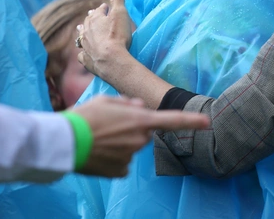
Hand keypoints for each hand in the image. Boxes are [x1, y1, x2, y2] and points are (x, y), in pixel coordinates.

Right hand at [70, 95, 208, 176]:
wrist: (64, 142)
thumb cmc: (85, 116)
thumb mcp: (107, 101)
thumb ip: (128, 104)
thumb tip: (140, 107)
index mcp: (140, 120)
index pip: (172, 120)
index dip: (191, 121)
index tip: (208, 122)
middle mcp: (140, 139)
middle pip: (143, 133)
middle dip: (131, 129)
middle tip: (108, 126)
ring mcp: (131, 157)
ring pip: (131, 148)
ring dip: (120, 144)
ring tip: (98, 138)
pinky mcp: (120, 171)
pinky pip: (122, 163)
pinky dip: (113, 159)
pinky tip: (98, 153)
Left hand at [78, 0, 132, 79]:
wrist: (111, 60)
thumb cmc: (117, 35)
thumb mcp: (120, 12)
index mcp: (95, 19)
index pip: (99, 10)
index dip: (103, 8)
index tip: (106, 6)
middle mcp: (86, 31)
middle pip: (88, 22)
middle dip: (91, 18)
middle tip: (91, 15)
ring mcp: (85, 46)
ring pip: (82, 37)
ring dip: (83, 33)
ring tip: (81, 30)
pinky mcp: (87, 60)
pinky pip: (82, 55)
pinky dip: (83, 53)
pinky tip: (83, 54)